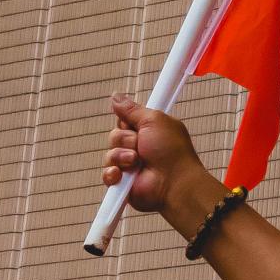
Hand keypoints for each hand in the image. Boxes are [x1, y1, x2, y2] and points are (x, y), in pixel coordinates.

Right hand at [104, 102, 216, 230]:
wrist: (174, 182)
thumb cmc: (172, 151)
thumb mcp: (153, 120)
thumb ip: (132, 109)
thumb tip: (115, 96)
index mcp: (147, 131)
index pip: (124, 121)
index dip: (126, 122)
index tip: (134, 124)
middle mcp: (138, 147)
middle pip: (114, 136)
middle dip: (124, 139)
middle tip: (140, 145)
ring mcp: (130, 166)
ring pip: (109, 154)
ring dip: (121, 156)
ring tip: (136, 162)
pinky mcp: (123, 183)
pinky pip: (106, 174)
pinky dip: (112, 174)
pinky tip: (122, 175)